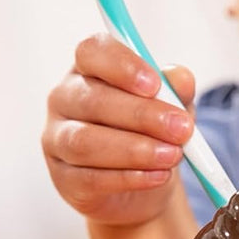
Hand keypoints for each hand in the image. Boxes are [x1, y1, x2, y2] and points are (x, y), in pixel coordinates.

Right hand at [43, 34, 194, 226]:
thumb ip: (176, 90)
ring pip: (85, 142)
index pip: (92, 52)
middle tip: (181, 129)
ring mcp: (57, 139)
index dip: (122, 65)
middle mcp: (65, 99)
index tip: (155, 84)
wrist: (141, 187)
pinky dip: (129, 178)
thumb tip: (181, 78)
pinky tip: (158, 176)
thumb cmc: (152, 132)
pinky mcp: (62, 178)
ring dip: (134, 150)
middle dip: (142, 115)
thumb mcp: (172, 107)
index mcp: (89, 69)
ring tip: (172, 155)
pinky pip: (90, 178)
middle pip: (93, 100)